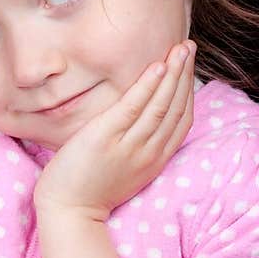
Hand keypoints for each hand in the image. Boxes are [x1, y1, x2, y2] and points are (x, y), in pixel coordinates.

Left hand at [32, 41, 195, 220]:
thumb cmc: (90, 189)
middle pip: (176, 108)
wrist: (69, 212)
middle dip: (185, 74)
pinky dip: (148, 86)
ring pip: (160, 104)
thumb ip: (138, 145)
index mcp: (155, 159)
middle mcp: (149, 152)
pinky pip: (134, 107)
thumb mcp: (126, 168)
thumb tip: (142, 119)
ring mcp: (129, 145)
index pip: (182, 120)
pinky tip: (158, 66)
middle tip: (189, 46)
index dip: (188, 90)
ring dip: (174, 73)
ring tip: (180, 48)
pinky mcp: (106, 137)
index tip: (189, 66)